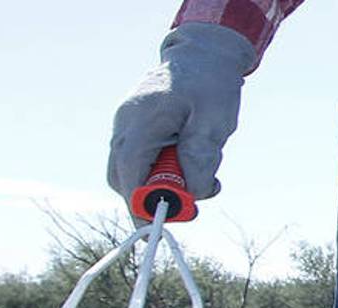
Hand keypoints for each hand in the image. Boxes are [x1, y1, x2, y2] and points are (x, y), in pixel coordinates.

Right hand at [107, 23, 254, 213]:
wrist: (204, 54)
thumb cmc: (210, 83)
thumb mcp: (213, 121)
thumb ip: (200, 156)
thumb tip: (191, 193)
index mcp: (140, 121)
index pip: (129, 172)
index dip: (140, 203)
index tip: (158, 224)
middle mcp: (126, 127)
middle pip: (124, 179)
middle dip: (155, 198)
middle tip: (194, 202)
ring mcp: (129, 130)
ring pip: (135, 174)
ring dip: (166, 184)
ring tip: (205, 173)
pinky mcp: (139, 134)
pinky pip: (145, 163)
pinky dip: (168, 172)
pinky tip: (195, 162)